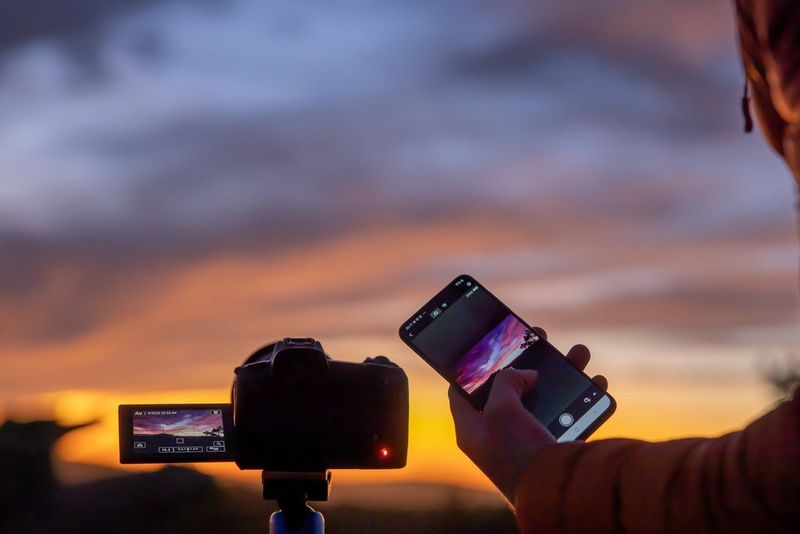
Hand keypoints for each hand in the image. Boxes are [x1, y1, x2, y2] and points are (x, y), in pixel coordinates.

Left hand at [448, 328, 606, 502]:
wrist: (554, 494)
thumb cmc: (518, 452)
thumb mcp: (501, 407)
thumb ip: (506, 381)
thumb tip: (525, 372)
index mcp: (472, 428)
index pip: (462, 389)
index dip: (472, 365)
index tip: (485, 345)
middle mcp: (497, 435)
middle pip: (510, 388)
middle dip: (527, 361)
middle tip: (539, 338)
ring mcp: (527, 441)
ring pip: (545, 398)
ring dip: (564, 373)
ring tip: (580, 353)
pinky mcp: (553, 448)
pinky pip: (569, 416)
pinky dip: (584, 398)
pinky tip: (596, 382)